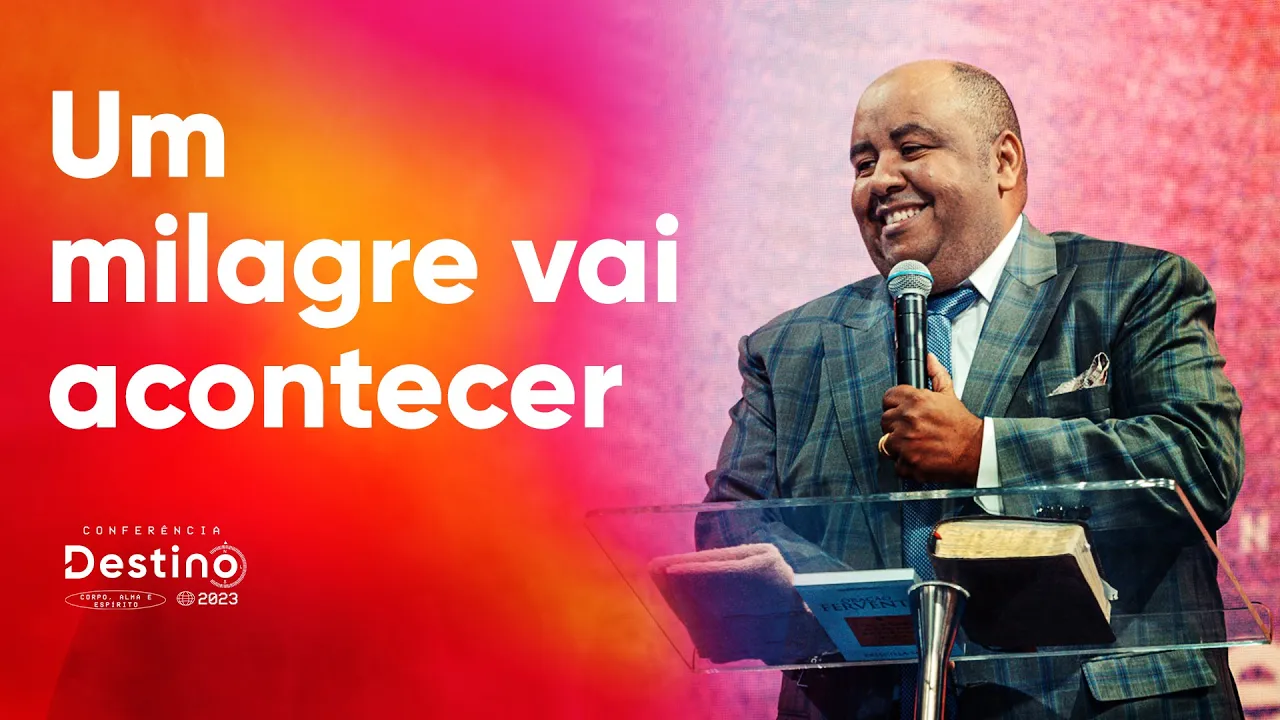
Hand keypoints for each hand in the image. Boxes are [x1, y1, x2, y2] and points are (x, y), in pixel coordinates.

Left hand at [880, 354, 982, 485]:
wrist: (974, 450)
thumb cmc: (961, 425)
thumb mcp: (949, 395)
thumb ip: (936, 374)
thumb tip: (929, 359)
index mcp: (915, 400)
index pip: (888, 398)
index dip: (894, 405)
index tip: (901, 411)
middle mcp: (907, 419)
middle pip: (884, 420)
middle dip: (895, 425)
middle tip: (911, 430)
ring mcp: (906, 442)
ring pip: (886, 442)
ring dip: (897, 445)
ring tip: (915, 444)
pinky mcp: (908, 462)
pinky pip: (895, 463)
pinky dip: (905, 463)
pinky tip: (918, 456)